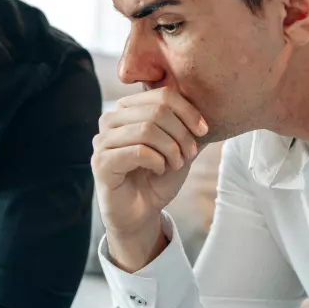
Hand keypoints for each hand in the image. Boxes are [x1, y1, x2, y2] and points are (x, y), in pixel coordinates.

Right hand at [93, 89, 207, 269]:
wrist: (141, 212)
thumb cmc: (157, 177)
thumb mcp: (178, 146)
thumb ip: (187, 125)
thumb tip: (208, 107)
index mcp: (128, 109)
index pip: (162, 95)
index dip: (189, 111)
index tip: (203, 131)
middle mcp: (111, 119)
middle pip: (157, 111)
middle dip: (181, 134)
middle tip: (190, 154)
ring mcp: (102, 140)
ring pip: (147, 130)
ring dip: (171, 149)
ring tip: (176, 164)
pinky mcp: (101, 162)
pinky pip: (138, 151)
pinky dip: (158, 161)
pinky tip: (159, 170)